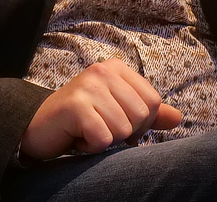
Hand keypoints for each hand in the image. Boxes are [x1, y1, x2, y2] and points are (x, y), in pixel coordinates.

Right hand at [20, 58, 181, 160]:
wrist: (38, 126)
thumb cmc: (81, 120)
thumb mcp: (117, 112)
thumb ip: (148, 113)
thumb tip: (177, 117)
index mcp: (116, 68)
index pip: (153, 102)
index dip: (140, 123)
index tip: (116, 121)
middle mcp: (102, 71)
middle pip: (141, 116)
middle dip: (123, 133)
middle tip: (99, 127)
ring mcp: (88, 86)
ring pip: (123, 130)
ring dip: (105, 141)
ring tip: (87, 131)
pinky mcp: (75, 106)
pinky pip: (103, 140)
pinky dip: (91, 148)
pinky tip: (77, 137)